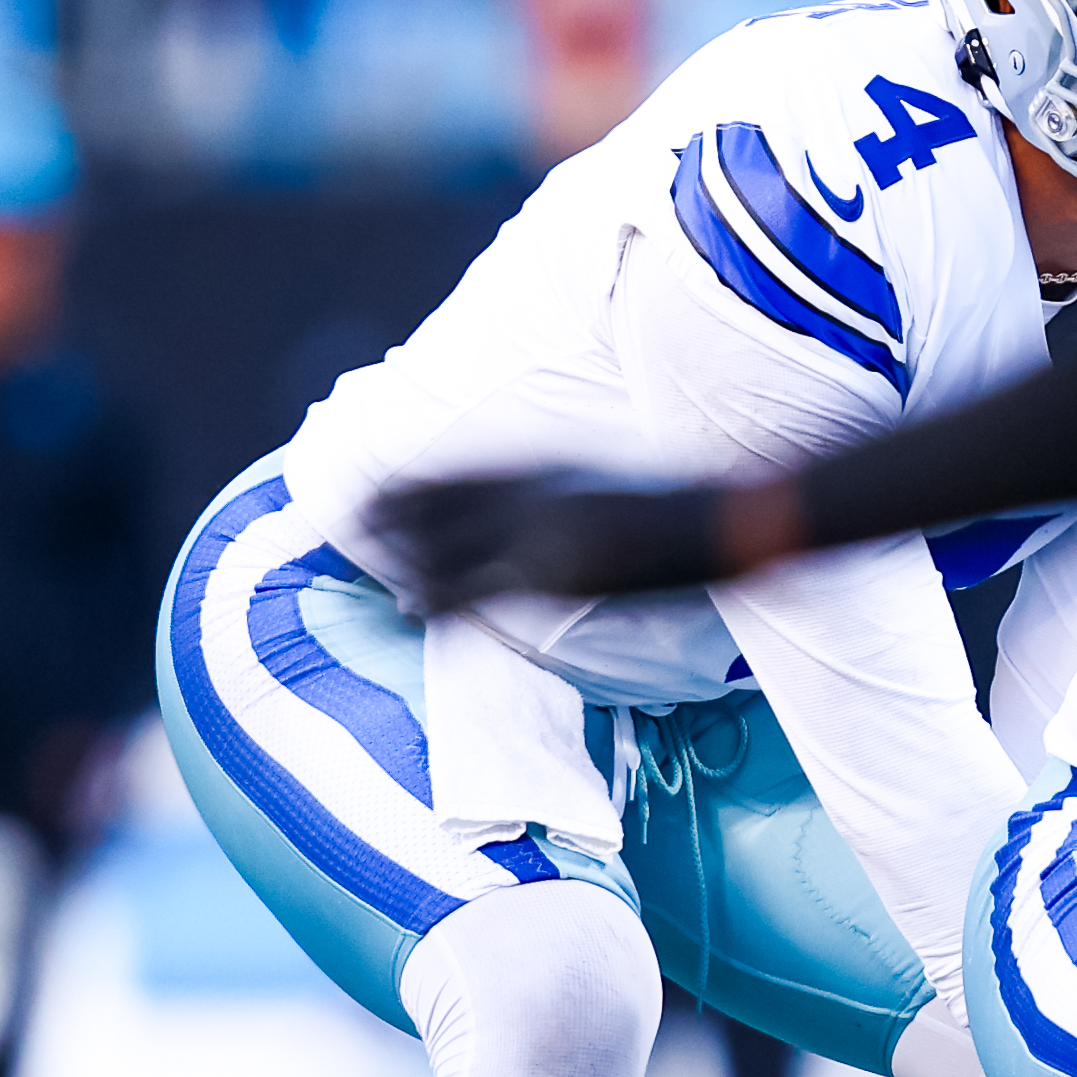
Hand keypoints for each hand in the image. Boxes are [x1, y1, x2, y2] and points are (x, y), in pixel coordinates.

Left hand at [371, 474, 728, 609]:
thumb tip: (545, 502)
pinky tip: (418, 611)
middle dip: (394, 522)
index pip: (460, 473)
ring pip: (449, 550)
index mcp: (547, 465)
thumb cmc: (678, 501)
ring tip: (383, 581)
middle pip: (441, 506)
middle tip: (356, 532)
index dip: (414, 485)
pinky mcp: (552, 576)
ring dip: (410, 565)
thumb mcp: (609, 478)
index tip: (379, 490)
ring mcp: (540, 534)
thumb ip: (565, 488)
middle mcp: (533, 494)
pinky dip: (440, 601)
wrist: (720, 520)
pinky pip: (478, 592)